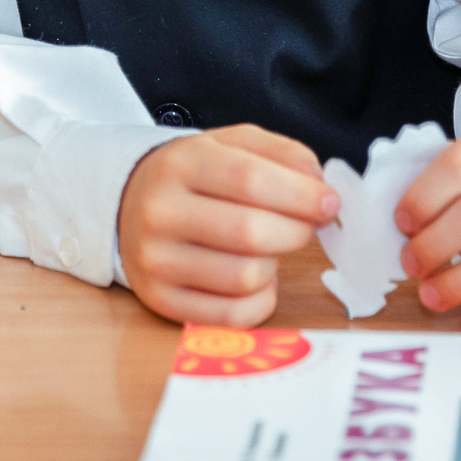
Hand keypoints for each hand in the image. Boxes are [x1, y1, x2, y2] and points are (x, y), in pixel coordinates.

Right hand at [116, 125, 339, 325]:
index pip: (249, 180)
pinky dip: (261, 300)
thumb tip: (320, 187)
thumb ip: (281, 154)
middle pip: (251, 232)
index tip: (329, 202)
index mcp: (179, 163)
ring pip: (246, 277)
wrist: (130, 205)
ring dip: (276, 265)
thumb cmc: (195, 177)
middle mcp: (160, 212)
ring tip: (269, 248)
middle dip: (297, 231)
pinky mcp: (161, 300)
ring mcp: (156, 260)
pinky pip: (233, 315)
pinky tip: (257, 279)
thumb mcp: (231, 145)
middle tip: (308, 226)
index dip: (301, 194)